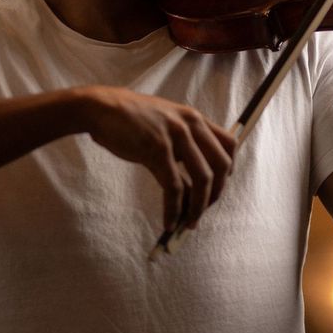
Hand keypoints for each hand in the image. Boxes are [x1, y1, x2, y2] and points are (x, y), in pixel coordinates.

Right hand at [79, 86, 236, 232]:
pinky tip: (169, 222)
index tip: (218, 187)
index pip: (230, 143)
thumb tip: (192, 184)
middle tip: (204, 210)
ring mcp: (175, 136)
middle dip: (216, 193)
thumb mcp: (166, 124)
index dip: (229, 169)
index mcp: (194, 118)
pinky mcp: (156, 150)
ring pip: (201, 179)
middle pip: (221, 165)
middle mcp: (190, 125)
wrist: (102, 109)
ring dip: (198, 207)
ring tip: (190, 223)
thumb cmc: (131, 120)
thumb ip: (183, 145)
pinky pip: (173, 187)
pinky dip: (174, 209)